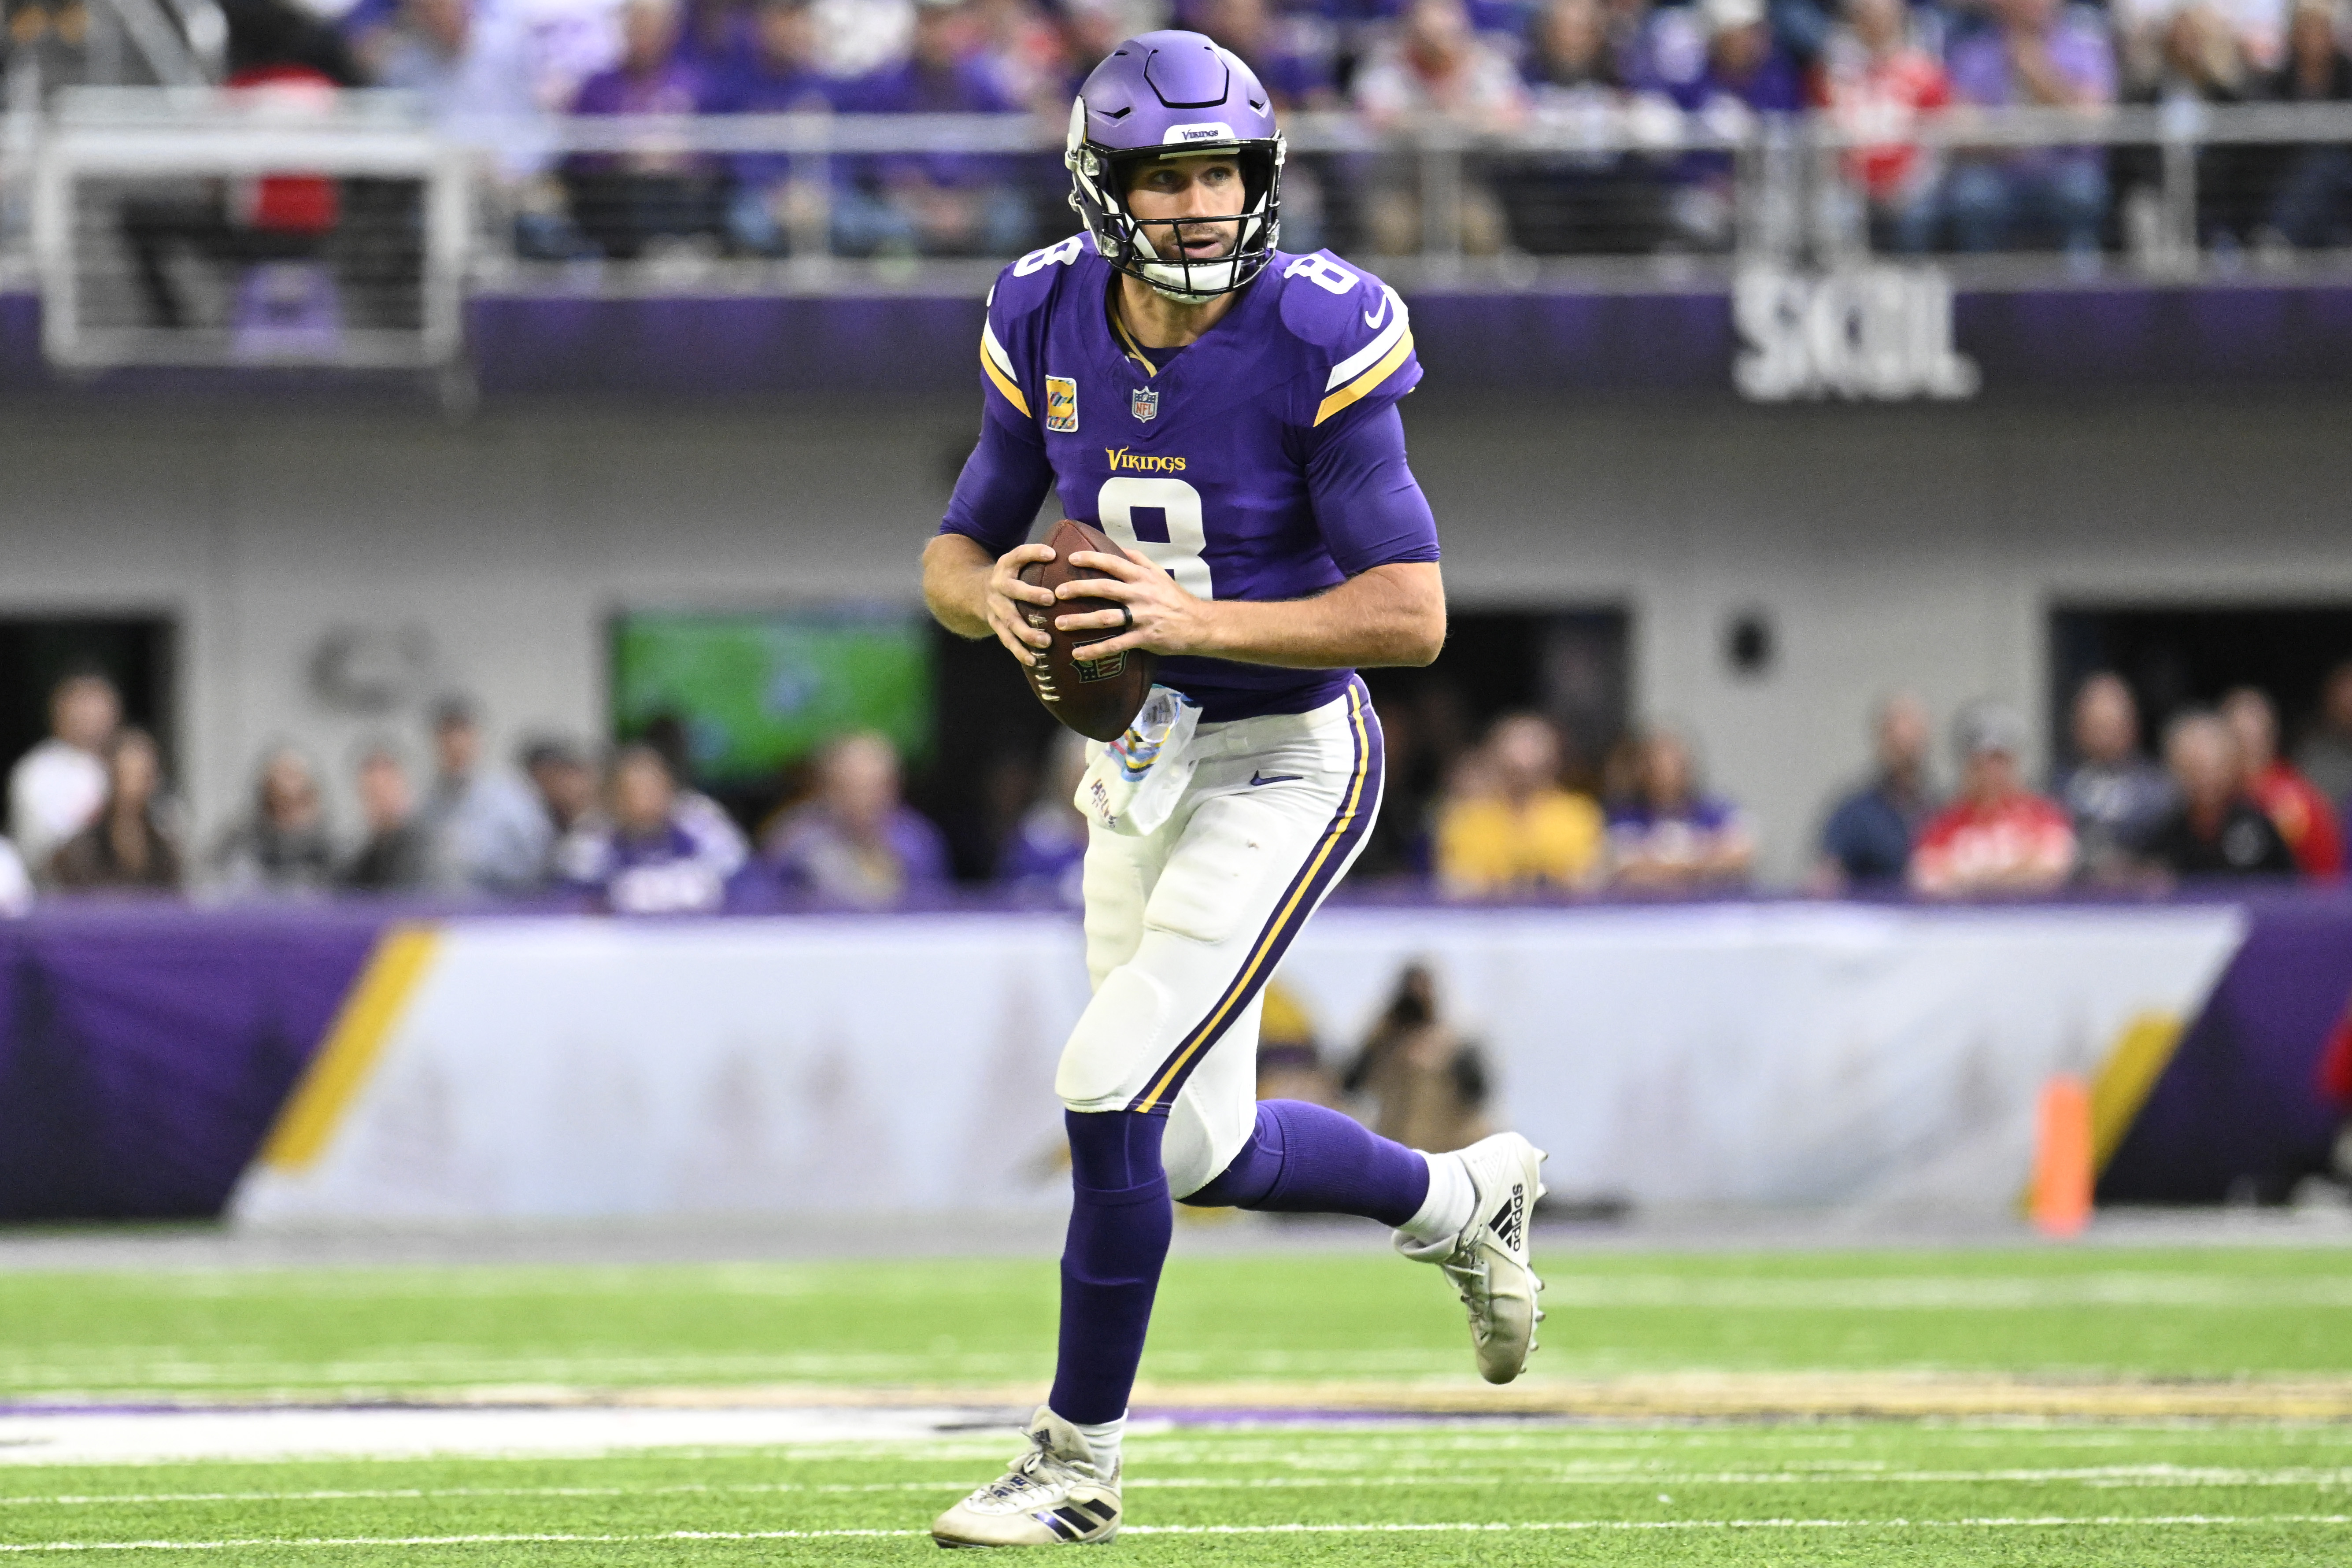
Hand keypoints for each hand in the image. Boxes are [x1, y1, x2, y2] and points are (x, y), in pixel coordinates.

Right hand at [985, 542, 1059, 666]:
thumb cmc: (1014, 576)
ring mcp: (995, 607)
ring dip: (1028, 632)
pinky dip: (1020, 651)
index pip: (1019, 554)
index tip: (1052, 554)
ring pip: (1010, 620)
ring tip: (1047, 642)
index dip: (1033, 553)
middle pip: (1012, 589)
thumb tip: (1081, 556)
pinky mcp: (994, 625)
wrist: (976, 591)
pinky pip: (1007, 640)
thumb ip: (1039, 560)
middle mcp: (998, 584)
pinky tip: (1034, 661)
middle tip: (1050, 599)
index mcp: (1006, 565)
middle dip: (1030, 594)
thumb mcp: (1019, 563)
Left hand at [1053, 545, 1215, 657]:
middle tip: (1057, 592)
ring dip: (1080, 621)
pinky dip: (1095, 650)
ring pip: (1106, 617)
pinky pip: (1115, 645)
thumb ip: (1140, 560)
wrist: (1200, 624)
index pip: (1113, 563)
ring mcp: (1141, 617)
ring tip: (1059, 623)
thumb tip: (1119, 547)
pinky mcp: (1144, 638)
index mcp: (1143, 577)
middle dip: (1079, 589)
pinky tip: (1077, 654)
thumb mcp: (1161, 574)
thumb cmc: (1176, 599)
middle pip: (1104, 588)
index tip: (1071, 558)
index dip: (1091, 559)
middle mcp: (1140, 594)